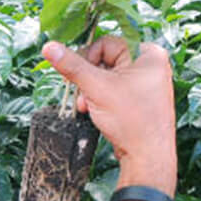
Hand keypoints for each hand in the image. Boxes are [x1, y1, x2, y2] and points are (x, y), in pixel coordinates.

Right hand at [42, 37, 176, 194]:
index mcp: (148, 54)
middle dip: (89, 78)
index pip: (106, 43)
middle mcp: (150, 65)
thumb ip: (72, 66)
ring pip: (108, 76)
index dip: (87, 59)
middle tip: (82, 94)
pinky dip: (101, 98)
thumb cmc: (132, 120)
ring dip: (91, 90)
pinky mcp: (141, 99)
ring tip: (87, 105)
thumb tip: (49, 47)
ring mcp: (147, 83)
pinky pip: (114, 89)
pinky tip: (95, 110)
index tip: (78, 76)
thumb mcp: (96, 88)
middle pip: (106, 60)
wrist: (147, 157)